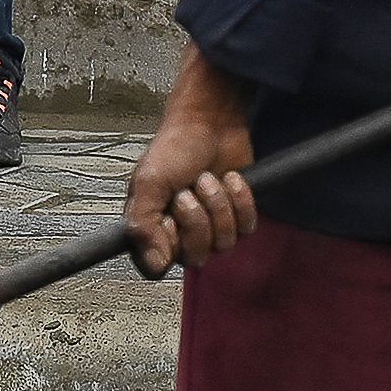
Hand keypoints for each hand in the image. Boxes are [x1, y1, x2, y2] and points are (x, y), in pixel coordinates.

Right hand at [122, 44, 258, 279]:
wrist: (210, 123)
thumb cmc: (174, 149)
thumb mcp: (149, 183)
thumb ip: (143, 225)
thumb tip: (155, 265)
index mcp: (151, 227)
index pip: (158, 267)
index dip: (169, 244)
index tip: (168, 217)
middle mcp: (180, 233)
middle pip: (196, 258)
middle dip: (197, 220)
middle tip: (189, 191)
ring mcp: (211, 227)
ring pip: (224, 243)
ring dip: (218, 205)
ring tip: (208, 178)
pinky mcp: (238, 217)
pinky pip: (247, 228)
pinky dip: (240, 200)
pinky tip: (230, 179)